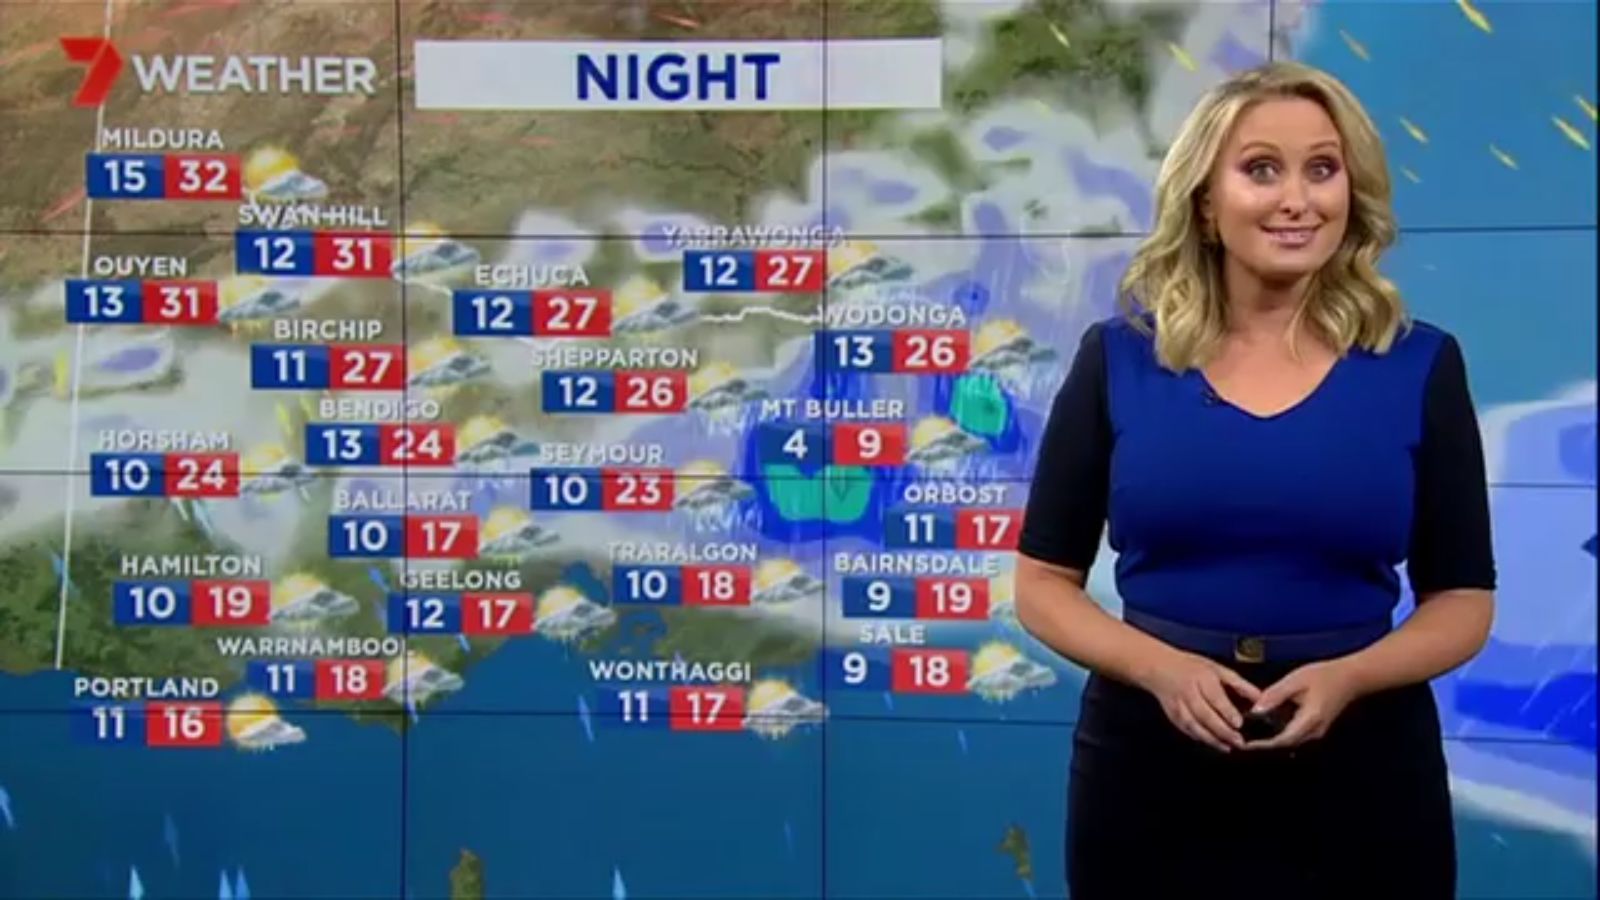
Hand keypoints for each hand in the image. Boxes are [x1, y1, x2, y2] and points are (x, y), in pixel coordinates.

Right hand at [1138, 649, 1262, 752]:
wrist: (1159, 668)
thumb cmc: (1192, 667)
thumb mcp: (1217, 668)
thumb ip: (1238, 684)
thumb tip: (1259, 698)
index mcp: (1201, 678)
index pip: (1215, 697)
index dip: (1227, 711)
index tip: (1239, 723)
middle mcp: (1188, 693)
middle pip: (1205, 715)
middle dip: (1222, 730)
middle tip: (1239, 741)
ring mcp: (1178, 706)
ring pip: (1195, 726)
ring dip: (1211, 739)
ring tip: (1228, 747)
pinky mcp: (1173, 716)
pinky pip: (1188, 730)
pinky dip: (1201, 738)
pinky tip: (1214, 744)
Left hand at [1243, 659, 1362, 749]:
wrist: (1350, 679)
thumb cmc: (1323, 676)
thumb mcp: (1295, 680)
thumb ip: (1274, 696)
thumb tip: (1254, 710)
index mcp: (1309, 721)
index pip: (1282, 740)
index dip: (1262, 745)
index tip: (1243, 744)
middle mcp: (1313, 732)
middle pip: (1284, 745)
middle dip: (1262, 746)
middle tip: (1240, 741)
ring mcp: (1316, 733)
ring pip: (1289, 743)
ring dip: (1270, 742)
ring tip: (1248, 737)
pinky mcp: (1314, 729)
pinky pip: (1294, 737)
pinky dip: (1278, 736)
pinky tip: (1264, 729)